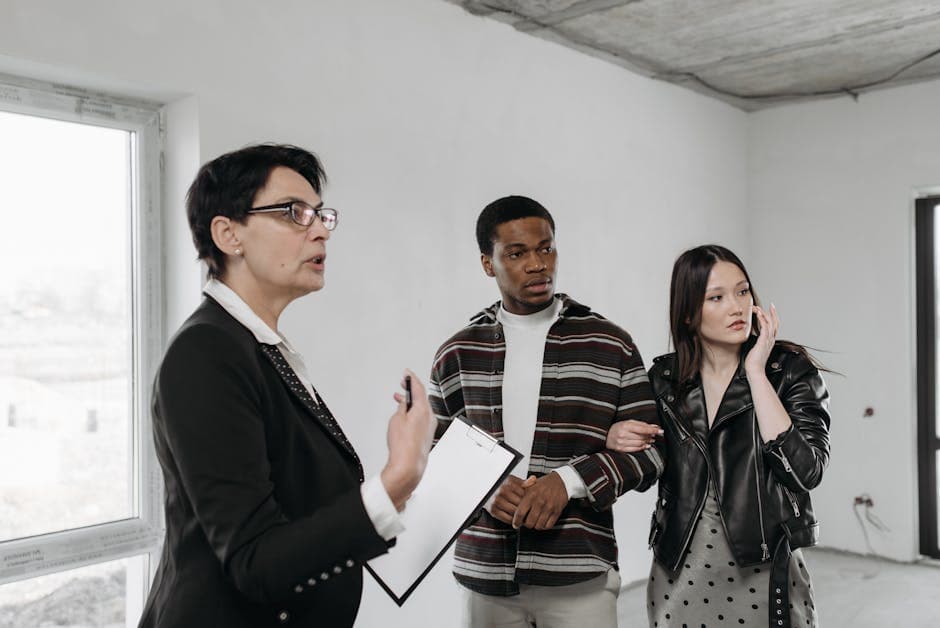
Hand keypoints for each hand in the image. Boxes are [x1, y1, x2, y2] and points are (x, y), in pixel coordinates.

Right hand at [381, 371, 435, 510]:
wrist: (408, 465)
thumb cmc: (403, 445)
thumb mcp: (397, 419)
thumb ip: (402, 408)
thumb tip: (404, 405)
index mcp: (422, 409)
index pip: (419, 388)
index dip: (412, 378)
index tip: (407, 373)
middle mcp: (429, 417)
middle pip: (421, 398)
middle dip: (411, 390)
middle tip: (403, 383)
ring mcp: (430, 426)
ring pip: (421, 409)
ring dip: (411, 403)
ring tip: (399, 400)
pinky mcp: (427, 435)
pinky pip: (422, 418)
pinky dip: (414, 413)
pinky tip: (406, 416)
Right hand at [485, 475, 535, 524]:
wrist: (487, 492)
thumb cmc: (503, 487)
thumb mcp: (514, 482)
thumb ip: (525, 482)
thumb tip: (533, 479)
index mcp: (508, 481)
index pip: (524, 494)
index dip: (529, 499)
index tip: (532, 502)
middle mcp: (501, 490)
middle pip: (520, 503)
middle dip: (525, 508)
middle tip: (529, 511)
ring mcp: (496, 500)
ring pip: (514, 511)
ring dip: (520, 515)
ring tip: (523, 515)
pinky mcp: (493, 510)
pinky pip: (507, 518)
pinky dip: (513, 520)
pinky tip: (515, 518)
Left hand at [512, 472, 567, 529]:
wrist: (560, 481)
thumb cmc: (544, 484)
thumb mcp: (530, 486)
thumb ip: (521, 495)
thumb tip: (511, 505)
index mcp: (531, 495)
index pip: (520, 513)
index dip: (516, 521)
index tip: (515, 524)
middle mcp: (540, 501)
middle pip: (529, 522)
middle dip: (526, 524)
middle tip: (526, 522)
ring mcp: (549, 507)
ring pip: (539, 526)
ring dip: (535, 526)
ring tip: (534, 521)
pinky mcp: (557, 511)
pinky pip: (548, 526)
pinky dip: (544, 526)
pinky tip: (542, 521)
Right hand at [606, 419, 663, 451]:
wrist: (605, 435)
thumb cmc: (617, 428)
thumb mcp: (628, 422)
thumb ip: (641, 424)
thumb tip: (654, 427)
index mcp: (625, 425)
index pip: (642, 428)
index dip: (653, 430)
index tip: (660, 431)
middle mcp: (623, 434)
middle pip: (642, 436)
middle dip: (650, 436)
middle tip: (654, 435)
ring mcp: (621, 442)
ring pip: (639, 443)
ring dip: (647, 442)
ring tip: (650, 440)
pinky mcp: (620, 449)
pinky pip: (635, 449)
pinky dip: (642, 447)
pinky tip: (646, 445)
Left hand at [744, 303, 779, 375]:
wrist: (755, 371)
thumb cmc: (753, 363)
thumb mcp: (755, 349)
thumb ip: (756, 342)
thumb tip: (751, 337)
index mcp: (769, 341)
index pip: (773, 326)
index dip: (773, 317)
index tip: (770, 310)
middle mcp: (770, 340)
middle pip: (775, 323)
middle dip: (773, 313)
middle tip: (771, 305)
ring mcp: (768, 340)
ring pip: (770, 323)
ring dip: (764, 313)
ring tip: (758, 307)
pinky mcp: (763, 342)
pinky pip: (765, 327)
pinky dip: (762, 319)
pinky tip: (758, 313)